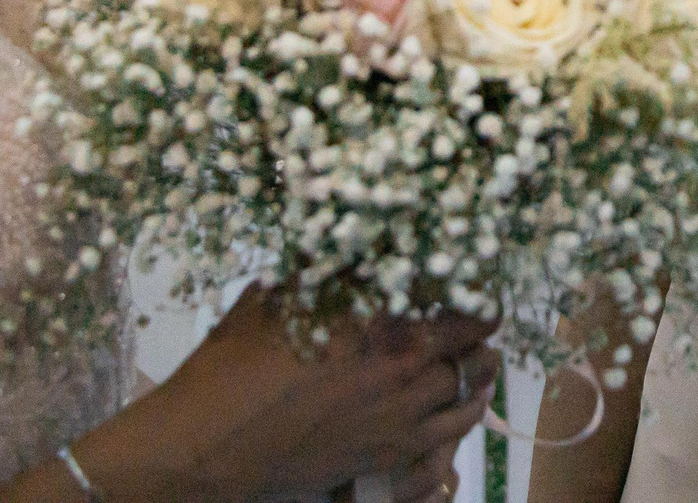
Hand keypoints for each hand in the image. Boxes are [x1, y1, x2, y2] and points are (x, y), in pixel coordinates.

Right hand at [72, 289, 499, 502]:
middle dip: (480, 325)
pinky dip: (463, 412)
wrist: (211, 446)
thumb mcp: (277, 299)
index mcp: (378, 320)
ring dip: (480, 368)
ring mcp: (399, 415)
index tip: (474, 272)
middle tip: (482, 313)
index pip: (456, 298)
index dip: (473, 283)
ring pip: (467, 388)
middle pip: (471, 342)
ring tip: (486, 357)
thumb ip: (323, 273)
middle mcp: (401, 366)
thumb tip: (344, 242)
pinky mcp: (389, 454)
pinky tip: (465, 402)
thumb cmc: (234, 367)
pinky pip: (449, 433)